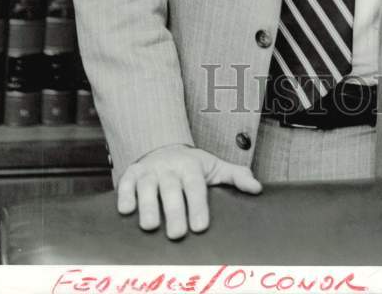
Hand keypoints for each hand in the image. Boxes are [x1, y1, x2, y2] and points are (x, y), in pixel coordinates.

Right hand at [117, 144, 261, 239]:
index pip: (196, 186)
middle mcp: (169, 168)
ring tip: (150, 226)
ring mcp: (149, 170)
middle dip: (174, 211)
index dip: (198, 206)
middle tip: (177, 234)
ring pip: (147, 186)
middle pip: (171, 189)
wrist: (164, 146)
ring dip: (147, 205)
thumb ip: (236, 177)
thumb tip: (257, 189)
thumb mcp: (215, 167)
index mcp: (191, 167)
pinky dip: (124, 196)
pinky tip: (126, 210)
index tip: (200, 227)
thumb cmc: (192, 166)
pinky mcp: (131, 174)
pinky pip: (125, 183)